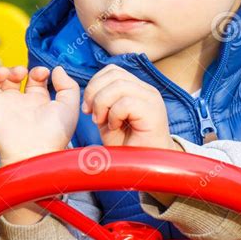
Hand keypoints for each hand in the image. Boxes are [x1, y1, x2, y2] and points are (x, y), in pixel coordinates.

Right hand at [0, 65, 79, 164]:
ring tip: (8, 74)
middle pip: (12, 80)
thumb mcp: (69, 106)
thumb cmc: (54, 134)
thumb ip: (67, 85)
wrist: (34, 151)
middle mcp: (19, 105)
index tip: (43, 73)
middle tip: (23, 72)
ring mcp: (2, 107)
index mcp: (38, 104)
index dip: (37, 72)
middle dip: (17, 69)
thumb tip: (56, 69)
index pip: (34, 81)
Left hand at [82, 64, 183, 206]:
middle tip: (91, 115)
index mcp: (136, 88)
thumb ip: (101, 102)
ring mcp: (152, 99)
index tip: (87, 108)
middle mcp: (146, 90)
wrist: (146, 168)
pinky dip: (114, 115)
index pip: (112, 71)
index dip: (94, 84)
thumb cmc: (127, 146)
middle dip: (94, 93)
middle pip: (113, 74)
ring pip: (119, 85)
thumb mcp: (108, 119)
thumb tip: (86, 89)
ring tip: (103, 122)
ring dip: (103, 104)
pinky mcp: (154, 112)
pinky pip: (126, 103)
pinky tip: (115, 127)